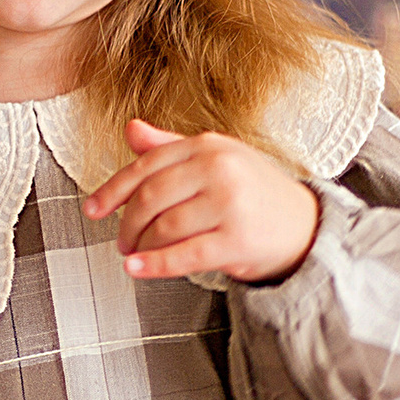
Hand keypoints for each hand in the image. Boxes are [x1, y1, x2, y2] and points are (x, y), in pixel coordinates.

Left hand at [82, 120, 321, 282]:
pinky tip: (138, 269)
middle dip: (127, 223)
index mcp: (209, 145)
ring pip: (164, 226)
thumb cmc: (254, 192)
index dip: (113, 190)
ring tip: (136, 254)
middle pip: (150, 197)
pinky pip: (184, 254)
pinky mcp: (237, 240)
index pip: (147, 165)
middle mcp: (220, 168)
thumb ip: (171, 146)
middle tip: (121, 240)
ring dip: (141, 245)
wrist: (305, 226)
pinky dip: (154, 265)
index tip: (93, 209)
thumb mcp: (216, 158)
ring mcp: (230, 204)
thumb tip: (131, 129)